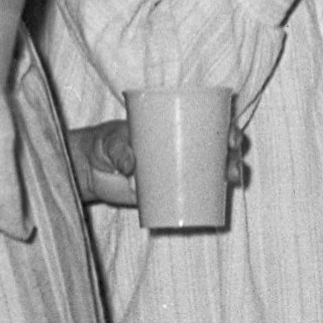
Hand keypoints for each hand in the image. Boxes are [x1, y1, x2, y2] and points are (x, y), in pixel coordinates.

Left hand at [66, 118, 250, 208]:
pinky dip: (210, 197)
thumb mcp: (111, 140)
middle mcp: (181, 147)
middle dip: (232, 155)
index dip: (227, 128)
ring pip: (212, 170)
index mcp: (173, 126)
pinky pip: (195, 194)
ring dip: (228, 174)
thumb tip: (131, 166)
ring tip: (232, 180)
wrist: (89, 171)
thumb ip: (120, 150)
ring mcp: (177, 170)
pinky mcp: (168, 192)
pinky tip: (221, 199)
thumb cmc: (103, 144)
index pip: (208, 123)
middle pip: (217, 147)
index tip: (231, 138)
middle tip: (232, 165)